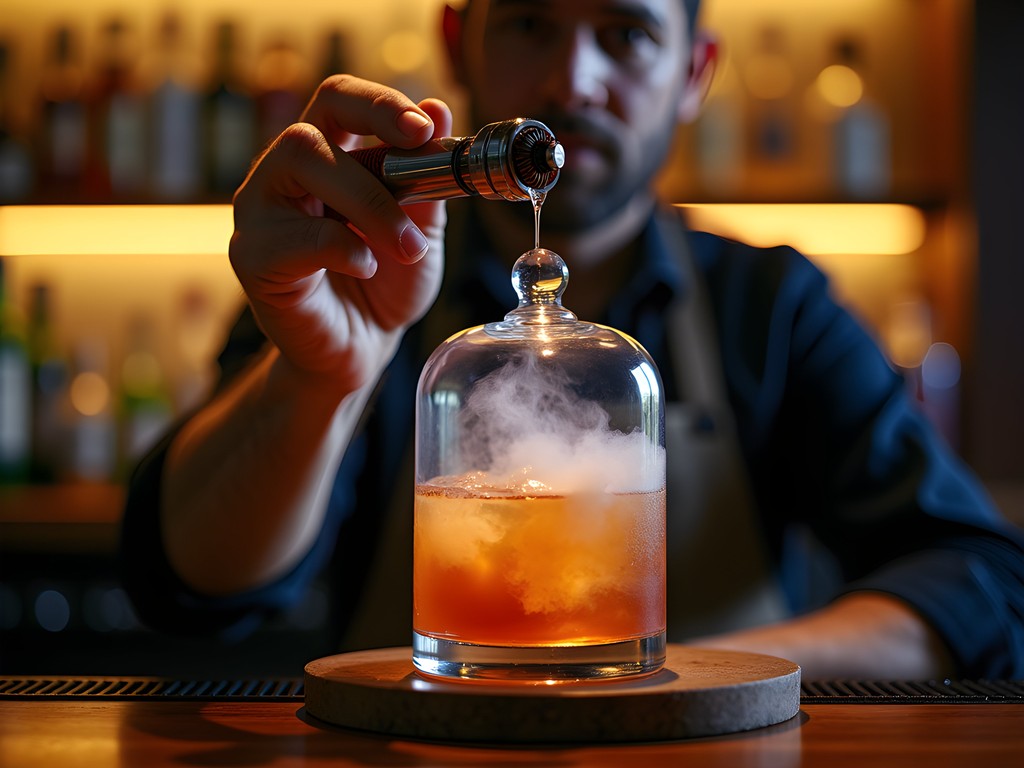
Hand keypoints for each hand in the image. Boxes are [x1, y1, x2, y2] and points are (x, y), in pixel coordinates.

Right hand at [229, 75, 452, 390]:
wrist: (361, 348)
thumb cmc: (385, 284)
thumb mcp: (420, 228)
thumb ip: (428, 177)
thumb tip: (440, 111)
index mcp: (325, 155)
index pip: (337, 99)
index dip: (379, 104)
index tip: (424, 128)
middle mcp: (281, 174)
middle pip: (310, 130)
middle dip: (378, 159)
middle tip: (423, 194)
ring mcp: (259, 213)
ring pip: (299, 166)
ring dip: (368, 204)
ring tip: (406, 248)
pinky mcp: (253, 258)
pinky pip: (293, 236)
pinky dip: (342, 247)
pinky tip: (367, 267)